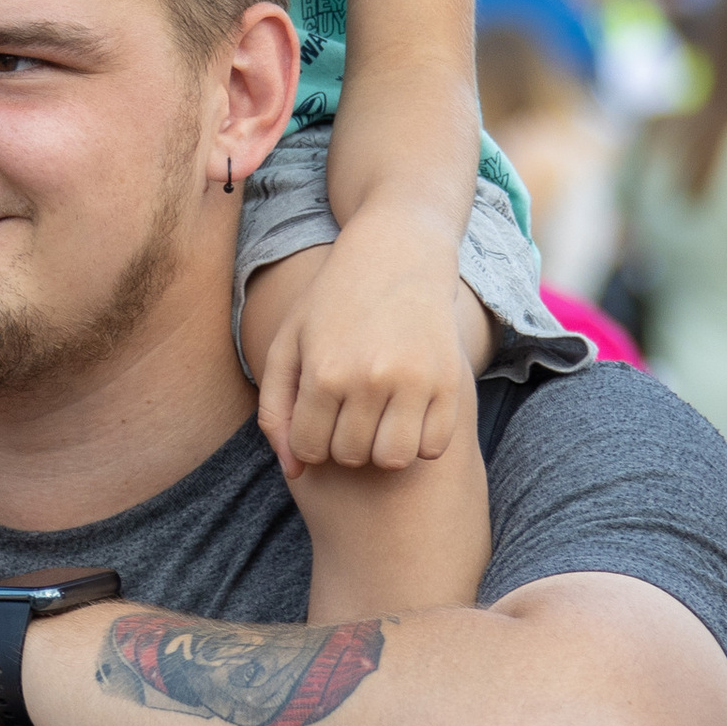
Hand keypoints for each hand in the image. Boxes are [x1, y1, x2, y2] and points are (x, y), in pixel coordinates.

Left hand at [259, 215, 471, 474]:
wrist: (397, 253)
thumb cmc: (332, 301)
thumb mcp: (288, 342)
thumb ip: (276, 408)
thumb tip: (295, 472)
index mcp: (323, 371)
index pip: (309, 449)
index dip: (309, 439)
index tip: (317, 414)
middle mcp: (369, 379)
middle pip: (349, 456)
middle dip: (342, 441)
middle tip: (347, 409)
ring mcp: (415, 381)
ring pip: (392, 459)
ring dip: (379, 447)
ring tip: (376, 416)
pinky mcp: (450, 382)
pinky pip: (433, 446)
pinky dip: (418, 439)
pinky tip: (407, 411)